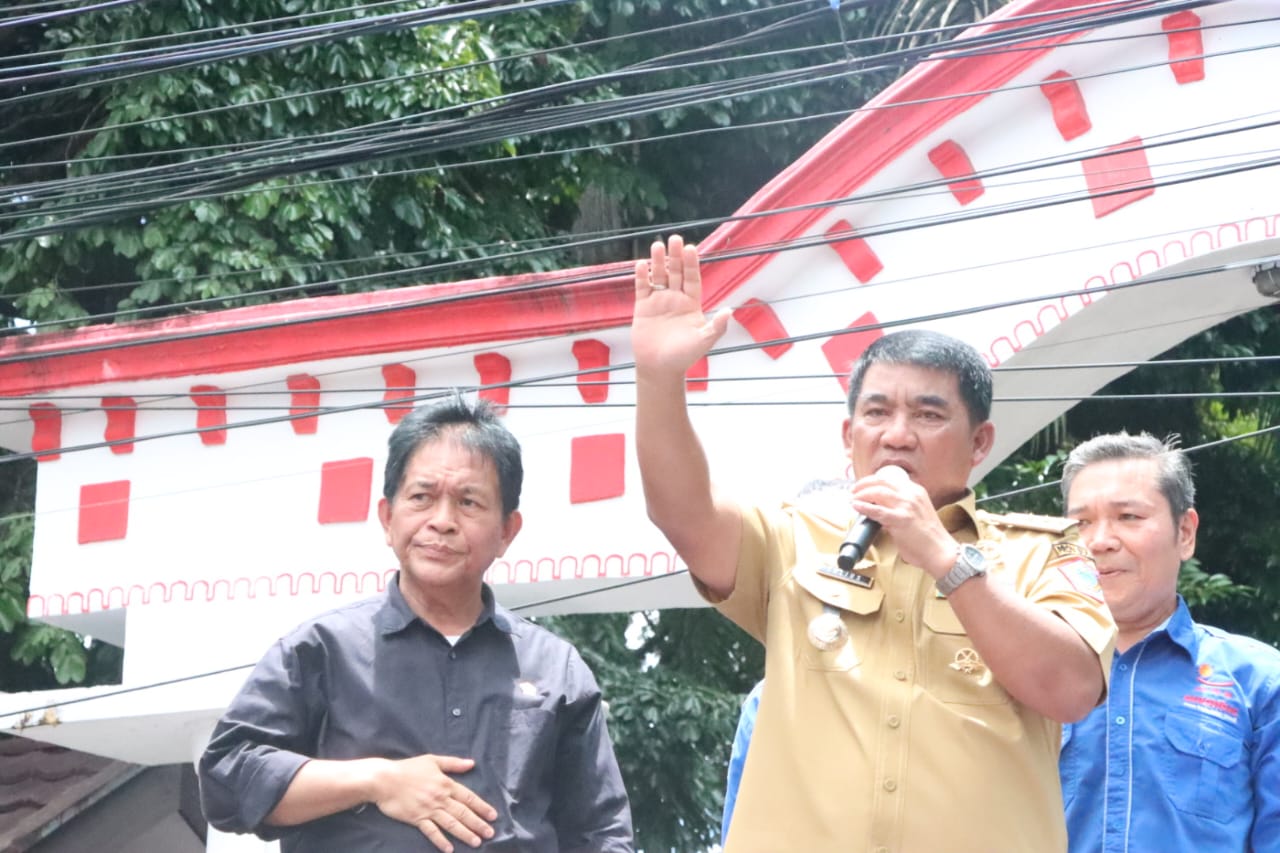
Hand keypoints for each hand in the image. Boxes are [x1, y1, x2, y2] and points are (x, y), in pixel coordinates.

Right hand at [371, 754, 496, 852]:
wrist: (385, 779)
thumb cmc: (408, 768)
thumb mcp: (432, 761)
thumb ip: (453, 763)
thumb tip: (471, 763)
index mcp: (446, 783)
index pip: (468, 797)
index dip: (482, 807)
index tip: (493, 816)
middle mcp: (440, 798)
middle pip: (463, 812)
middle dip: (478, 823)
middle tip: (490, 833)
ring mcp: (429, 809)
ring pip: (451, 823)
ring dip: (465, 833)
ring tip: (476, 842)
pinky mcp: (417, 819)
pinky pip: (431, 832)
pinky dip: (440, 840)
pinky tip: (449, 849)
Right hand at [631, 234, 730, 377]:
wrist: (660, 368)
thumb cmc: (684, 356)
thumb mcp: (704, 341)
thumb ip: (716, 326)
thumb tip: (730, 312)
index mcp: (691, 304)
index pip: (692, 278)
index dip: (691, 264)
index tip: (690, 249)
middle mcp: (676, 299)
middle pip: (676, 272)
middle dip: (675, 256)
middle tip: (674, 239)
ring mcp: (659, 302)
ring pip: (659, 276)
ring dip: (658, 262)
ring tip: (657, 245)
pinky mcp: (643, 308)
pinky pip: (642, 288)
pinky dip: (642, 276)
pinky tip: (642, 264)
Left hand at [849, 469, 954, 577]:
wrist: (940, 552)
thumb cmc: (929, 537)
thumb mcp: (917, 514)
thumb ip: (901, 509)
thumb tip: (881, 511)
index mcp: (916, 492)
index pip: (890, 479)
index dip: (873, 481)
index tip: (864, 486)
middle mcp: (912, 495)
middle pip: (881, 482)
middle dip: (864, 484)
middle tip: (854, 490)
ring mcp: (907, 506)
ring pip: (878, 492)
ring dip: (861, 494)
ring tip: (853, 498)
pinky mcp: (901, 519)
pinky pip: (877, 510)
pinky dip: (864, 507)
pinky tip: (856, 506)